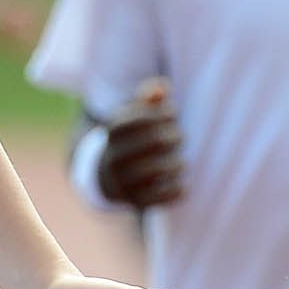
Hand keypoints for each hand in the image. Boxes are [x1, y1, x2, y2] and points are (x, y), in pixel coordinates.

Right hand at [96, 82, 184, 209]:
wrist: (107, 175)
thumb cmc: (132, 137)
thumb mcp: (133, 114)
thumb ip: (149, 97)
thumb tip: (163, 87)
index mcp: (112, 130)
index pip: (140, 117)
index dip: (162, 112)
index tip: (173, 112)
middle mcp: (113, 156)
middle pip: (155, 141)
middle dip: (174, 136)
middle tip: (179, 136)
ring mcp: (122, 181)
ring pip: (159, 169)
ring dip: (177, 164)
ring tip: (180, 162)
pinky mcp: (133, 201)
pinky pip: (162, 195)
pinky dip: (177, 189)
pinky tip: (181, 183)